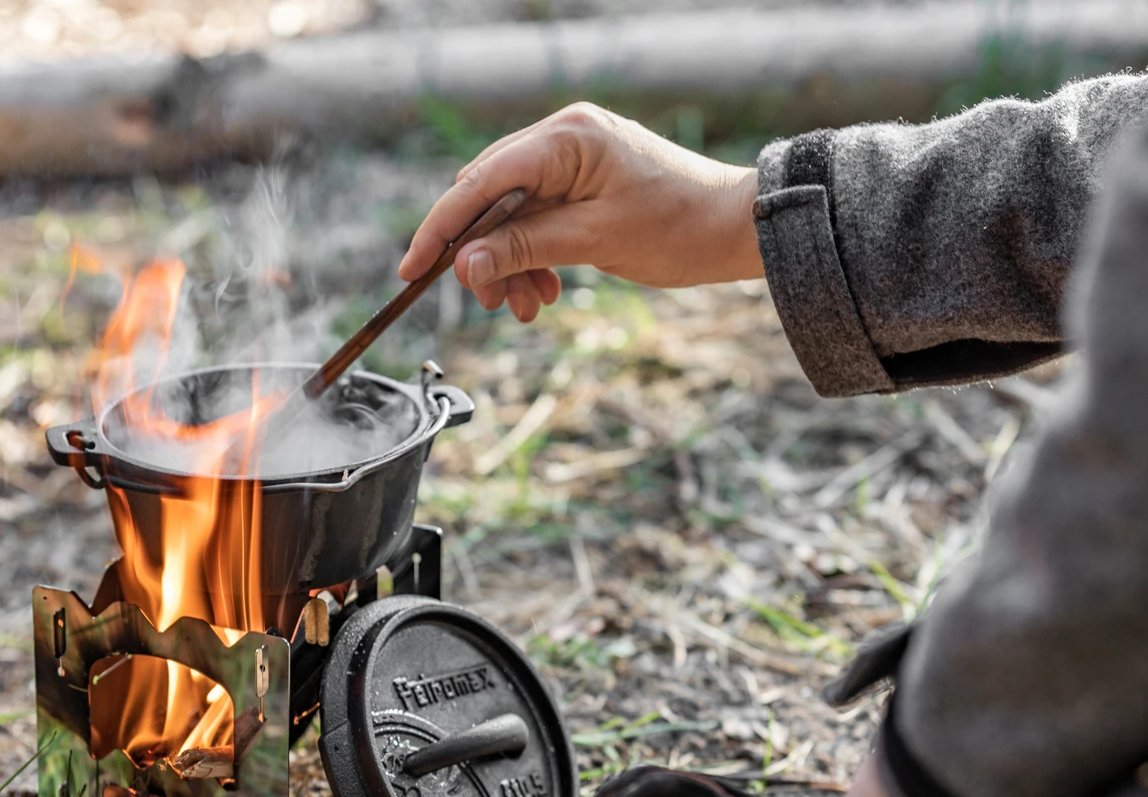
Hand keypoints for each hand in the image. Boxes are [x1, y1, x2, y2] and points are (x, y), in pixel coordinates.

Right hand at [398, 102, 762, 321]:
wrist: (734, 228)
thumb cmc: (677, 228)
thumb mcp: (593, 242)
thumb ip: (523, 247)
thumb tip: (463, 265)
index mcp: (565, 138)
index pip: (480, 181)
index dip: (442, 226)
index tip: (413, 268)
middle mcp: (562, 138)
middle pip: (490, 198)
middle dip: (483, 255)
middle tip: (491, 302)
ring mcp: (572, 159)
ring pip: (511, 216)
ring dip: (509, 265)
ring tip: (527, 307)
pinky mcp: (583, 182)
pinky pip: (538, 220)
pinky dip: (533, 258)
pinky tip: (546, 291)